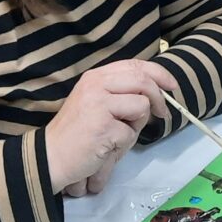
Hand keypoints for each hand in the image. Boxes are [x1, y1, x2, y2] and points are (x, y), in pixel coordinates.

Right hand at [45, 60, 178, 196]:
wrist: (50, 156)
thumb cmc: (76, 133)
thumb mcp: (95, 102)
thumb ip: (119, 93)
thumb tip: (154, 94)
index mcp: (96, 77)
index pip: (135, 65)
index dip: (158, 73)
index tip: (171, 85)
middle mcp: (97, 85)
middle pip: (143, 80)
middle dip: (159, 97)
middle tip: (163, 113)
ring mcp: (100, 103)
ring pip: (141, 106)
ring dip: (137, 125)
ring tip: (117, 136)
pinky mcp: (104, 126)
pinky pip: (130, 133)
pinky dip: (123, 144)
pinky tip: (105, 148)